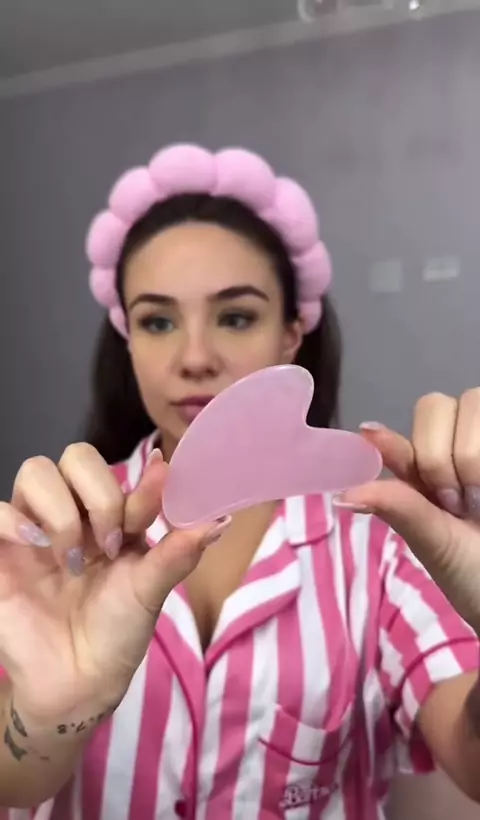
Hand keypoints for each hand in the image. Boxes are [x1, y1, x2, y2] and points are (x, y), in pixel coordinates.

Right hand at [0, 444, 225, 726]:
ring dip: (61, 510)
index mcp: (114, 519)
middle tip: (111, 544)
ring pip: (37, 471)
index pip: (124, 475)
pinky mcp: (3, 552)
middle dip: (99, 494)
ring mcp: (37, 530)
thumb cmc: (118, 633)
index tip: (160, 488)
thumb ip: (178, 553)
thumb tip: (221, 518)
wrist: (77, 683)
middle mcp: (76, 515)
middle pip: (77, 457)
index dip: (144, 482)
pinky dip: (15, 520)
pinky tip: (35, 546)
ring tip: (73, 558)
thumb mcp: (151, 591)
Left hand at [339, 389, 479, 633]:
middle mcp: (457, 446)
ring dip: (471, 456)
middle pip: (435, 406)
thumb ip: (397, 507)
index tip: (370, 435)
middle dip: (439, 455)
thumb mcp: (434, 542)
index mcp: (427, 470)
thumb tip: (341, 494)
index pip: (401, 440)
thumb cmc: (475, 572)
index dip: (389, 439)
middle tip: (456, 504)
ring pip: (471, 402)